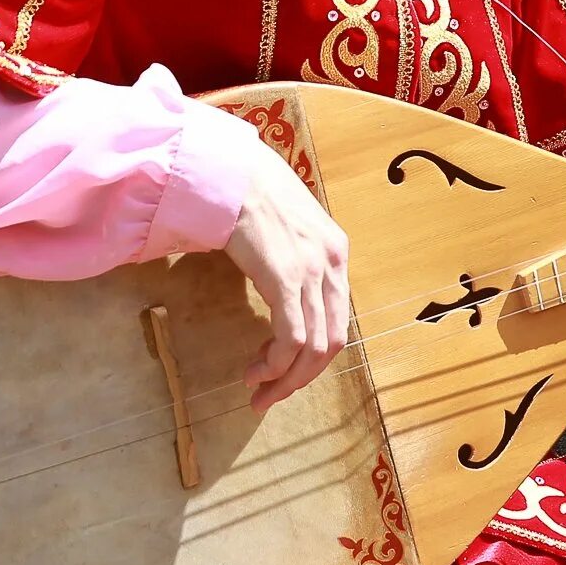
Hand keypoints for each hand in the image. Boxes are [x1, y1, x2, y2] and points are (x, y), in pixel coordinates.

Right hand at [222, 150, 351, 412]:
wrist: (228, 168)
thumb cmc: (248, 193)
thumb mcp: (285, 228)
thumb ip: (293, 257)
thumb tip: (280, 291)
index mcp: (336, 253)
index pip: (337, 320)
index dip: (314, 356)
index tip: (286, 373)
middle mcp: (333, 263)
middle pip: (332, 341)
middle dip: (302, 377)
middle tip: (271, 396)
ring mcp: (312, 270)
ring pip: (313, 347)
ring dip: (285, 379)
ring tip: (258, 391)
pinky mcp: (286, 276)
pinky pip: (290, 337)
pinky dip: (275, 363)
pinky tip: (255, 371)